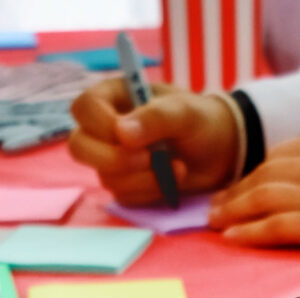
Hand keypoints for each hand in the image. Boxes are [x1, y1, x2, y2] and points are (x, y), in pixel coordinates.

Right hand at [69, 79, 238, 203]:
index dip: (100, 124)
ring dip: (143, 178)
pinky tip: (171, 181)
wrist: (219, 152)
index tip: (128, 135)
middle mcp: (106, 129)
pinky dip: (150, 192)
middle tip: (150, 158)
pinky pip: (124, 197)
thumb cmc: (200, 121)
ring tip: (178, 167)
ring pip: (105, 177)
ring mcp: (113, 159)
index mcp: (114, 98)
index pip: (84, 108)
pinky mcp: (126, 185)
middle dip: (114, 159)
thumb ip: (155, 118)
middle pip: (80, 147)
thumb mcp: (184, 112)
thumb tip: (121, 133)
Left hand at [207, 136, 299, 264]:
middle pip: (266, 173)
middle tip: (214, 207)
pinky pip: (276, 226)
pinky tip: (232, 237)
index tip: (236, 188)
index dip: (253, 173)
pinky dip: (249, 231)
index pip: (281, 155)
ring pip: (264, 197)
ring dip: (233, 210)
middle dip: (236, 191)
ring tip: (215, 223)